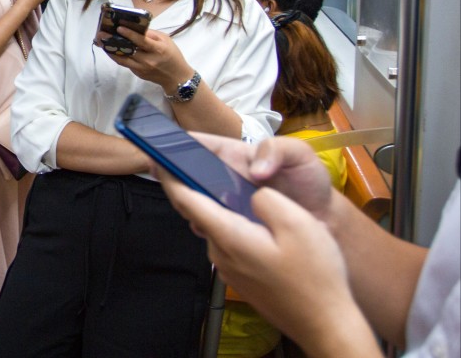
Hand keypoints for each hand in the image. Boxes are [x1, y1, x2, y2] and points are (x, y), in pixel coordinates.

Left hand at [96, 25, 190, 87]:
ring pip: (122, 59)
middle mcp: (148, 60)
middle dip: (114, 41)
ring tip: (101, 41)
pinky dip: (116, 56)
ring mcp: (142, 68)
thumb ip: (151, 34)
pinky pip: (125, 63)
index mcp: (158, 50)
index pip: (142, 42)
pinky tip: (110, 49)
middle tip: (101, 34)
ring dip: (110, 50)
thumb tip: (135, 27)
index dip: (130, 34)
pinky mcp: (137, 73)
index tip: (119, 28)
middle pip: (128, 50)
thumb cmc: (172, 55)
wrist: (175, 77)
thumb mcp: (166, 40)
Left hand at [157, 169, 370, 353]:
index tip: (156, 159)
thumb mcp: (297, 223)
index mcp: (229, 235)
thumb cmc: (314, 277)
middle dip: (194, 187)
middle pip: (199, 212)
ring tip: (234, 189)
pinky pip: (230, 243)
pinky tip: (256, 223)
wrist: (326, 324)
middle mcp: (221, 253)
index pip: (186, 200)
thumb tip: (252, 195)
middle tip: (195, 163)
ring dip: (220, 209)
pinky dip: (234, 226)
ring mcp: (230, 269)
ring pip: (217, 228)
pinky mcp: (241, 278)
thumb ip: (266, 199)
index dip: (169, 177)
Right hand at [158, 134, 335, 224]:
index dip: (173, 146)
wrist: (324, 219)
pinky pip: (208, 224)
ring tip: (194, 210)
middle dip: (175, 179)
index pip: (195, 144)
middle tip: (175, 187)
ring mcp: (224, 202)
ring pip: (194, 200)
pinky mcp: (231, 226)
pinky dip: (203, 226)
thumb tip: (254, 168)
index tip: (159, 153)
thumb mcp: (300, 155)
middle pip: (187, 174)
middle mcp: (222, 176)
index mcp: (231, 154)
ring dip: (188, 204)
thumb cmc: (308, 180)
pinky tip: (209, 229)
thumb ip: (278, 150)